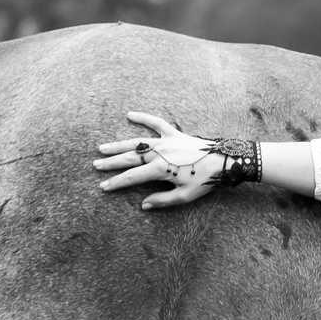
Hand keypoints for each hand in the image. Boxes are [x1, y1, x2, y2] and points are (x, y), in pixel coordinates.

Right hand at [93, 111, 225, 208]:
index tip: (103, 187)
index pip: (132, 177)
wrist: (224, 160)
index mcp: (161, 169)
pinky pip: (156, 123)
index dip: (117, 182)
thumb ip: (163, 201)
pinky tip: (129, 114)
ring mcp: (166, 141)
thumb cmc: (206, 180)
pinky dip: (143, 118)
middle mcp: (160, 153)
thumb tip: (143, 205)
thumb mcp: (185, 196)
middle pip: (130, 158)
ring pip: (136, 142)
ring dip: (118, 145)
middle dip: (111, 163)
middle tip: (96, 165)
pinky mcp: (174, 133)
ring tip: (102, 148)